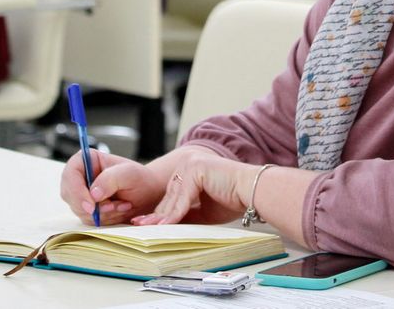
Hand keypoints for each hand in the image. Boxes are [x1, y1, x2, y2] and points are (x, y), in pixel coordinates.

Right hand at [60, 150, 162, 225]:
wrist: (148, 194)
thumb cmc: (140, 178)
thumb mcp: (129, 173)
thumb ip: (111, 179)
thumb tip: (93, 194)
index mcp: (87, 160)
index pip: (70, 174)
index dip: (76, 190)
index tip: (91, 205)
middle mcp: (81, 177)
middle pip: (69, 194)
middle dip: (90, 206)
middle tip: (111, 207)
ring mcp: (82, 194)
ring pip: (79, 210)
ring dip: (101, 212)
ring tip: (123, 204)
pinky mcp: (87, 210)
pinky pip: (88, 220)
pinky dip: (105, 218)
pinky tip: (120, 209)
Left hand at [130, 152, 256, 225]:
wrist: (252, 192)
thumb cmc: (233, 199)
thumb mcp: (203, 210)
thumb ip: (186, 213)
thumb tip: (167, 225)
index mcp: (190, 170)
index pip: (171, 194)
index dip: (160, 212)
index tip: (147, 225)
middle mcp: (188, 164)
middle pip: (169, 195)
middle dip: (156, 213)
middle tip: (140, 227)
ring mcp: (190, 164)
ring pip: (173, 197)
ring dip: (161, 216)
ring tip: (149, 229)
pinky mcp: (196, 169)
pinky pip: (183, 198)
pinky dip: (174, 213)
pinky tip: (165, 225)